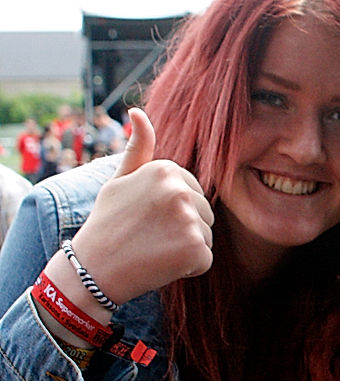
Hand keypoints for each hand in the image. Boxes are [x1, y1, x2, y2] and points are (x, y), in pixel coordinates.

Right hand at [67, 108, 214, 305]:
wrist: (93, 268)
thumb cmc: (108, 222)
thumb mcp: (119, 179)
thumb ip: (138, 148)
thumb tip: (138, 112)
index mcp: (166, 170)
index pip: (193, 192)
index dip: (172, 209)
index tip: (145, 216)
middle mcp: (180, 191)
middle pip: (204, 213)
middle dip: (182, 227)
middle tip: (148, 235)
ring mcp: (189, 220)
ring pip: (206, 235)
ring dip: (185, 247)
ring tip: (153, 248)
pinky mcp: (196, 249)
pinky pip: (204, 259)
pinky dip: (187, 266)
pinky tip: (161, 264)